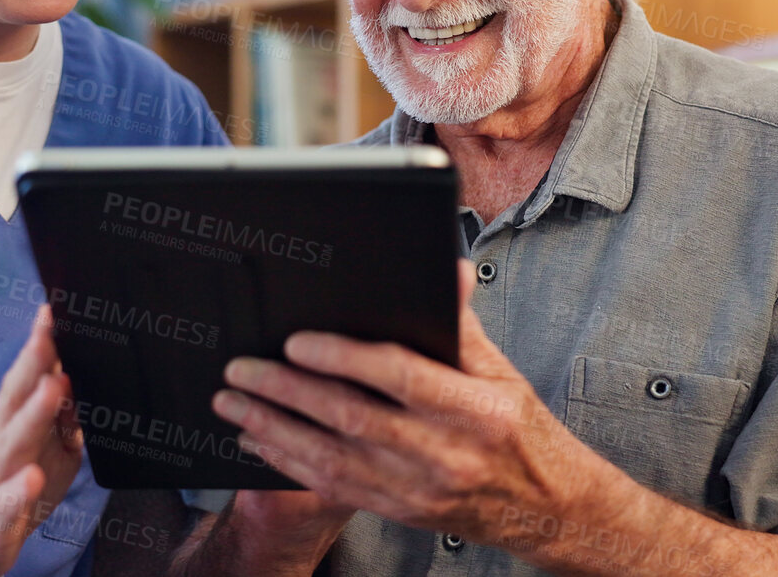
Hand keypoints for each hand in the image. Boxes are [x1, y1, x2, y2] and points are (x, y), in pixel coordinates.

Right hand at [0, 305, 84, 576]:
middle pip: (16, 396)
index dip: (39, 344)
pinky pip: (7, 502)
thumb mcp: (43, 446)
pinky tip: (33, 479)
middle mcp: (2, 441)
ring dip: (33, 414)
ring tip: (54, 387)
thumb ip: (62, 416)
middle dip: (32, 364)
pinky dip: (19, 490)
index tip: (52, 310)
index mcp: (13, 423)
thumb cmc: (11, 484)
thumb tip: (81, 381)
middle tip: (49, 332)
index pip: (27, 376)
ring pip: (14, 441)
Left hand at [211, 259, 611, 548]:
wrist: (545, 507)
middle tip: (242, 369)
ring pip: (330, 459)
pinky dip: (288, 464)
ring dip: (273, 430)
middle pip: (350, 417)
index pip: (397, 375)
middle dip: (286, 391)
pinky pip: (333, 488)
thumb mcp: (499, 372)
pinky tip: (258, 443)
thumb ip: (459, 325)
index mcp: (472, 408)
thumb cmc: (518, 430)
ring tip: (232, 405)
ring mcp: (418, 488)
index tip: (297, 341)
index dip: (343, 357)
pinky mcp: (400, 510)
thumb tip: (444, 267)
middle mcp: (442, 452)